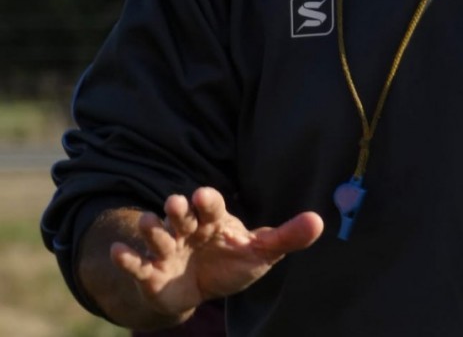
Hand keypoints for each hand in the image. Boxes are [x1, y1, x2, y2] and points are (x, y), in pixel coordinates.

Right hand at [110, 187, 322, 320]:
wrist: (200, 288)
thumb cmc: (232, 261)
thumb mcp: (261, 251)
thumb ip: (287, 237)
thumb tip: (320, 221)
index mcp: (214, 219)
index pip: (210, 204)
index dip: (206, 200)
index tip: (203, 196)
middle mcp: (188, 229)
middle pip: (180, 214)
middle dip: (177, 209)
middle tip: (177, 204)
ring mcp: (167, 249)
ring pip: (156, 234)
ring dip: (152, 229)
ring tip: (148, 225)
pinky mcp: (150, 273)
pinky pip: (136, 263)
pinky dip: (126, 258)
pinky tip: (120, 253)